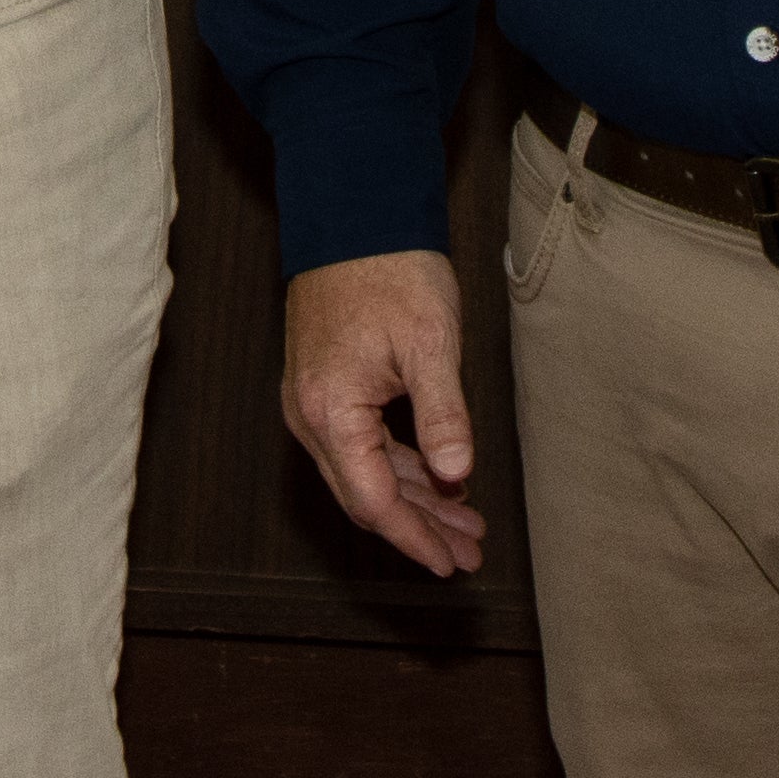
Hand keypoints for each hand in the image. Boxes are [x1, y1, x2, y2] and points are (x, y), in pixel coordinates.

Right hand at [279, 250, 486, 577]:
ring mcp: (312, 403)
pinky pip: (360, 446)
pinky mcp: (325, 388)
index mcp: (330, 411)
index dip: (414, 538)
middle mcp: (310, 416)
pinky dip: (400, 467)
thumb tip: (455, 474)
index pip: (373, 501)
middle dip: (419, 528)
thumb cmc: (390, 271)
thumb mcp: (430, 342)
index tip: (450, 562)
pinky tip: (437, 476)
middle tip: (469, 553)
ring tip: (464, 524)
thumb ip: (442, 414)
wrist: (355, 215)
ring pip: (364, 474)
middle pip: (366, 496)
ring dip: (414, 501)